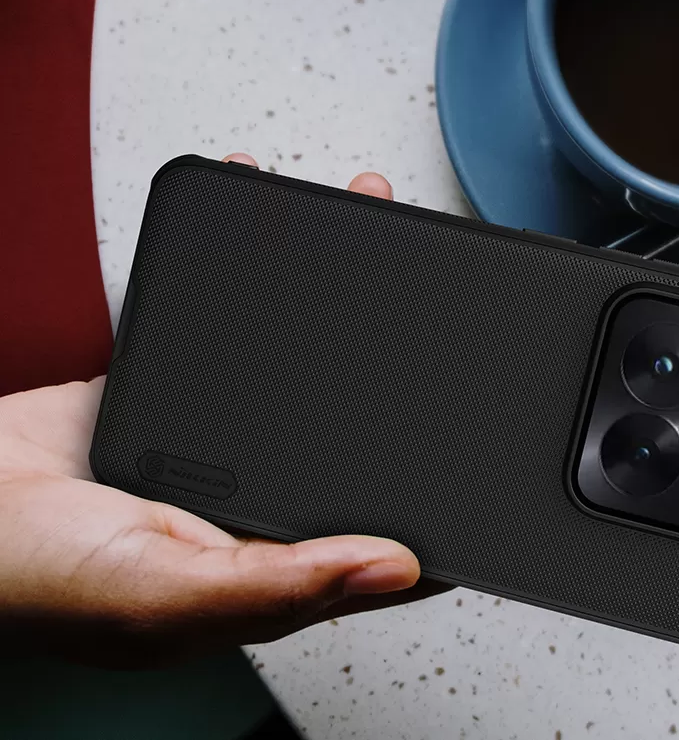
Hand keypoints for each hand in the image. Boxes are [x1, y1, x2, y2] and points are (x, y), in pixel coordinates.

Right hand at [0, 153, 448, 667]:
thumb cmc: (40, 583)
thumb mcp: (166, 596)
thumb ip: (279, 581)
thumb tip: (396, 566)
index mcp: (281, 554)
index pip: (396, 521)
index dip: (452, 478)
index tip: (495, 416)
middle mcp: (267, 492)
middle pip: (363, 413)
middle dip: (408, 345)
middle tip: (438, 275)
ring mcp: (229, 436)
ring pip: (308, 353)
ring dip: (343, 287)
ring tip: (369, 221)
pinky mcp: (186, 389)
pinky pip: (238, 322)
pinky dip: (255, 272)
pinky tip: (271, 225)